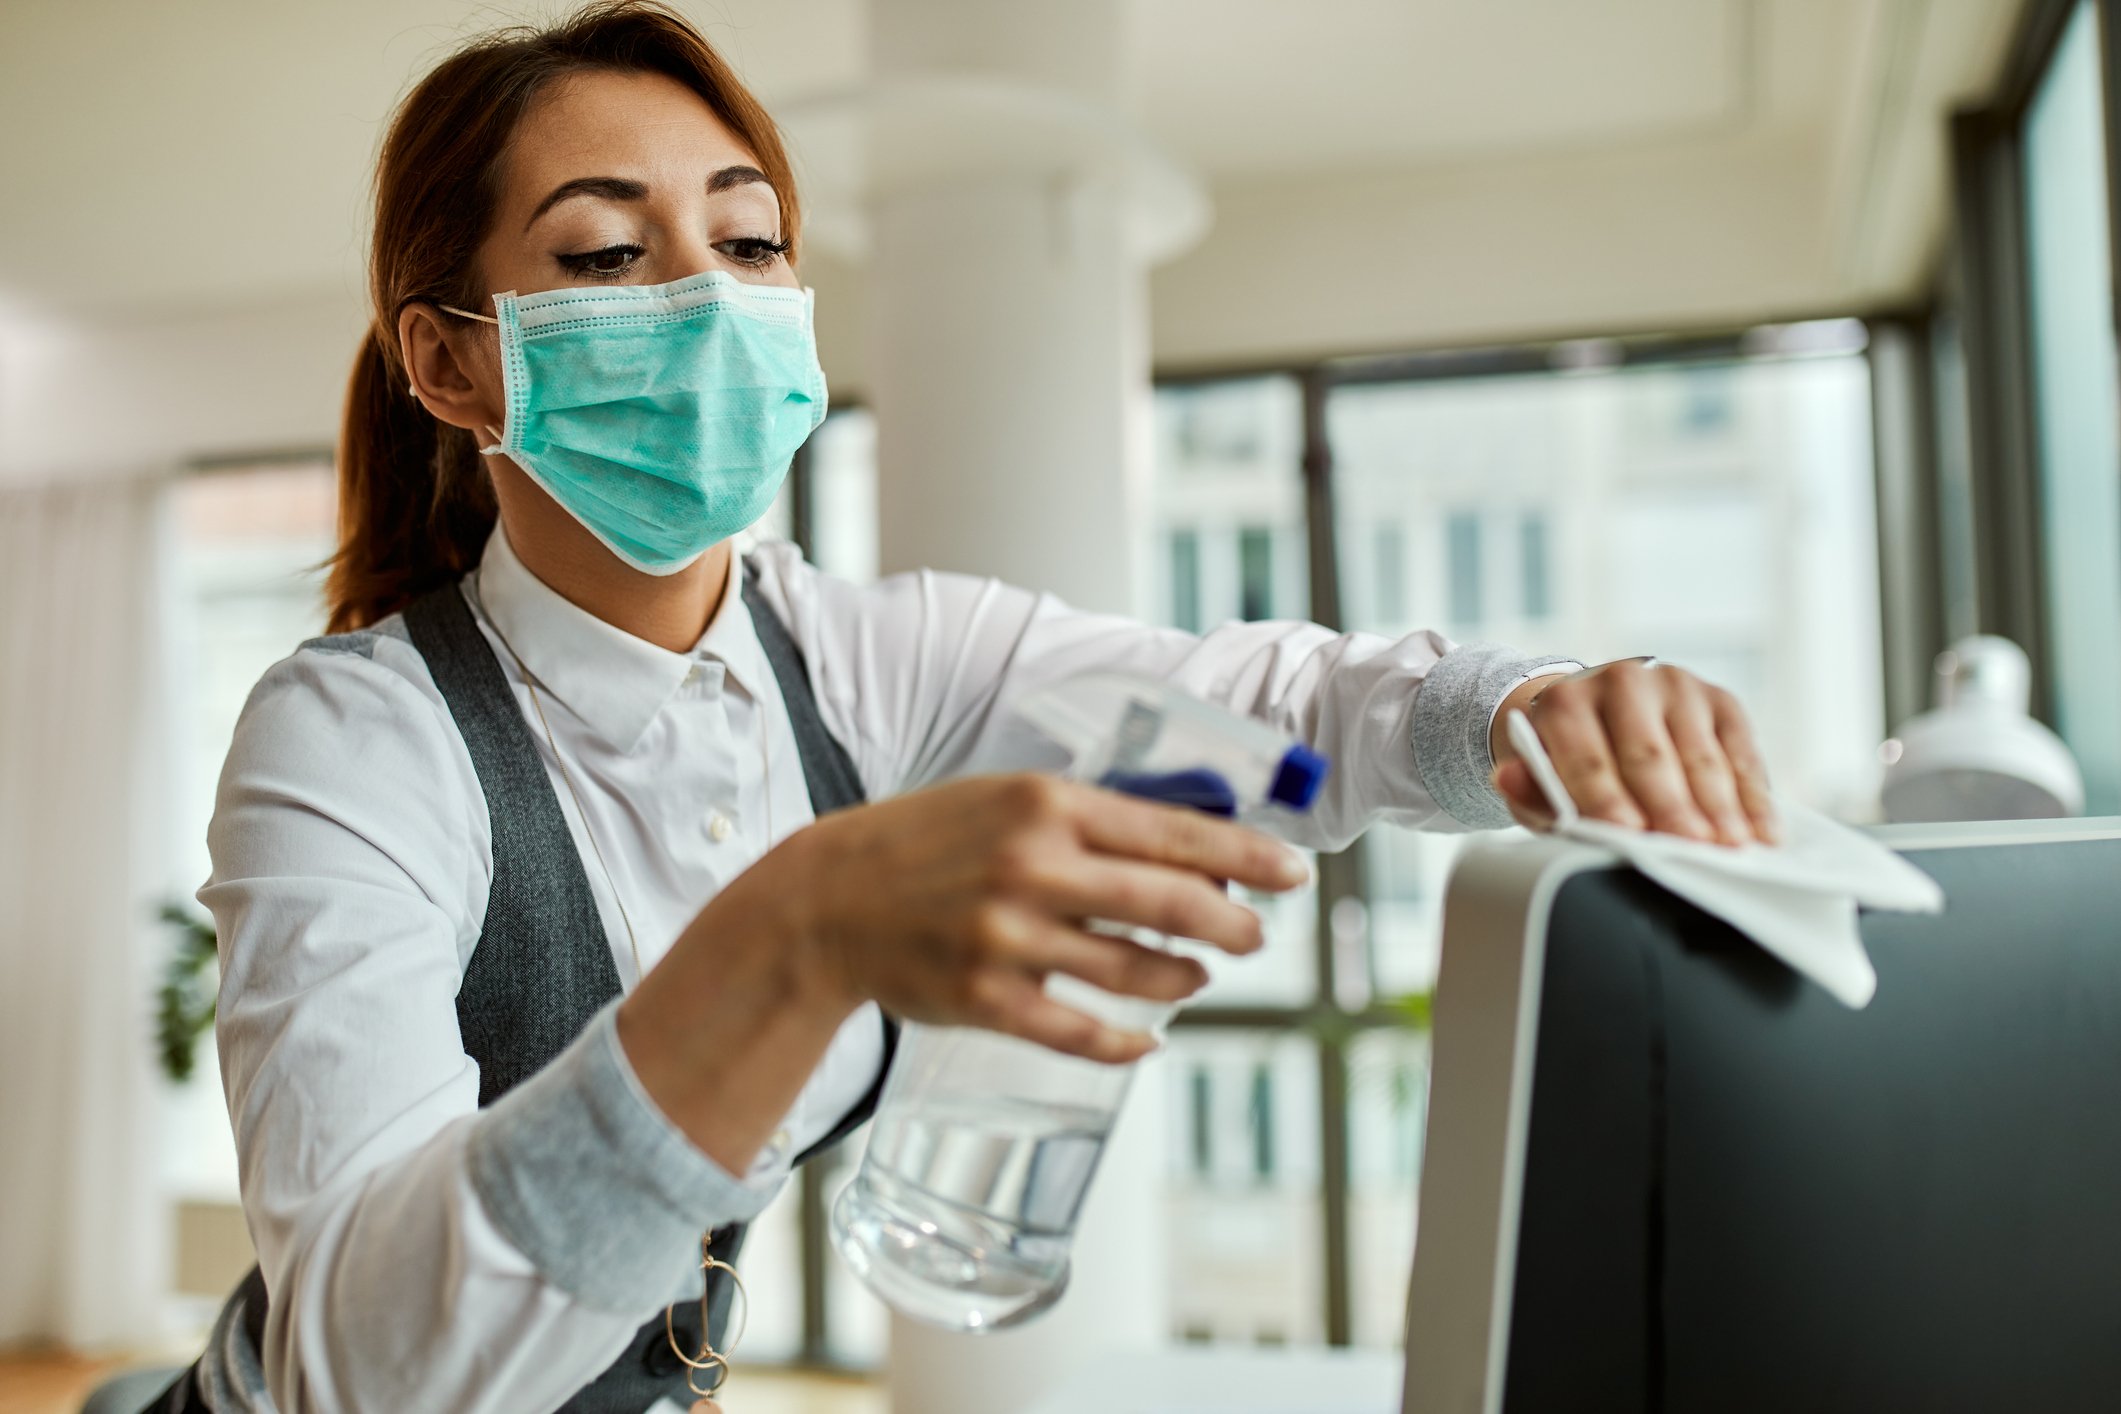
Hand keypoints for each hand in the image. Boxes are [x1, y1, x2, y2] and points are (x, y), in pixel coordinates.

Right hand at [777, 773, 1309, 1062]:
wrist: (829, 898)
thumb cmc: (930, 842)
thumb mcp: (1008, 800)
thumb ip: (1091, 818)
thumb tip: (1195, 841)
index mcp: (1046, 804)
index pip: (1174, 833)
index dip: (1246, 857)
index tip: (1292, 872)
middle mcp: (1032, 867)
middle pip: (1171, 904)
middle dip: (1235, 925)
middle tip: (1258, 935)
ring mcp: (1008, 937)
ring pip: (1136, 972)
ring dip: (1186, 979)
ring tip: (1199, 976)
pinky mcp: (985, 999)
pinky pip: (1081, 1033)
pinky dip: (1127, 1042)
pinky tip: (1149, 1040)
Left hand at [1489, 660, 1777, 845]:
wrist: (1596, 713)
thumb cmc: (1567, 759)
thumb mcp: (1539, 779)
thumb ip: (1528, 789)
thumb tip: (1508, 779)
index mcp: (1568, 700)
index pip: (1588, 757)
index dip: (1607, 799)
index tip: (1627, 836)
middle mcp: (1623, 681)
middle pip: (1649, 756)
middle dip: (1671, 808)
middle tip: (1690, 850)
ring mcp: (1677, 686)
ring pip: (1700, 756)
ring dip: (1720, 808)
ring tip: (1731, 849)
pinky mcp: (1720, 699)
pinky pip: (1742, 751)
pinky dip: (1754, 796)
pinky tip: (1764, 832)